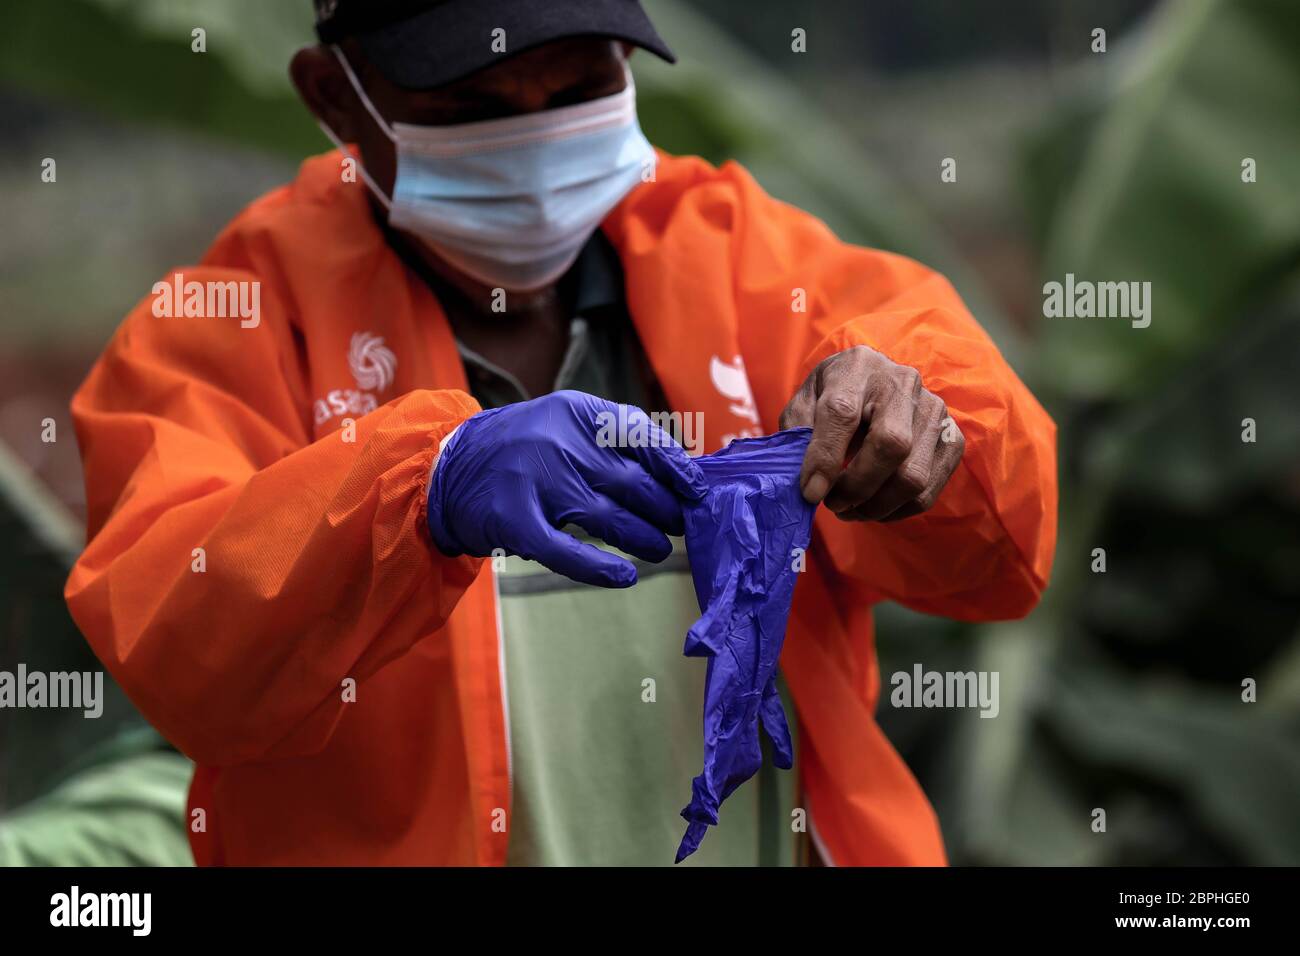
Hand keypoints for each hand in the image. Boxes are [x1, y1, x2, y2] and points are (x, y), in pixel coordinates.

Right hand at [427, 390, 707, 586]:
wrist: (447, 468)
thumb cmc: (521, 448)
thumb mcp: (564, 423)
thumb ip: (613, 438)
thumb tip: (677, 470)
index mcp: (576, 412)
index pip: (641, 436)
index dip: (676, 466)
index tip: (697, 489)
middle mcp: (558, 443)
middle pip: (632, 483)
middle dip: (665, 510)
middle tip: (679, 525)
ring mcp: (536, 483)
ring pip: (610, 519)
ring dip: (644, 539)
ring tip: (659, 549)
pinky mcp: (516, 523)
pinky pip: (568, 553)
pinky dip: (600, 568)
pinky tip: (625, 577)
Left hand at [779, 346, 963, 520]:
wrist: (874, 383)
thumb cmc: (833, 397)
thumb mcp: (804, 405)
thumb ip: (799, 436)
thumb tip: (808, 483)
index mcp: (857, 367)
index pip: (842, 412)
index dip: (825, 458)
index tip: (811, 492)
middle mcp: (903, 382)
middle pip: (891, 445)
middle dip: (856, 487)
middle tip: (832, 503)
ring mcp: (934, 410)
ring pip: (912, 476)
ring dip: (875, 506)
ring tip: (850, 509)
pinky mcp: (952, 437)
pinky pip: (928, 491)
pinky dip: (897, 510)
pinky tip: (874, 505)